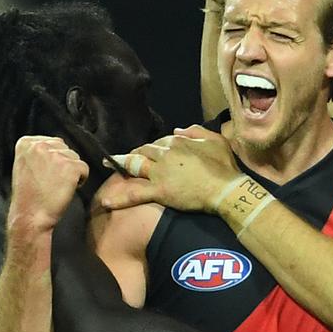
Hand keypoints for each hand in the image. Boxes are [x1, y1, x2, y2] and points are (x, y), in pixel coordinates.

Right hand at [8, 136, 89, 232]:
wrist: (30, 215)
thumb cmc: (28, 196)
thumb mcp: (24, 165)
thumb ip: (38, 153)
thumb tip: (57, 148)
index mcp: (26, 143)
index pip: (53, 142)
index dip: (54, 160)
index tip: (45, 173)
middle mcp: (40, 145)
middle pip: (65, 148)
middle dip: (63, 164)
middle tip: (52, 181)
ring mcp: (55, 155)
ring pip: (75, 158)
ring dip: (71, 172)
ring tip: (56, 185)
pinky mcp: (70, 166)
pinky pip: (84, 168)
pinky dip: (80, 180)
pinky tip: (65, 189)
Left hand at [100, 125, 240, 211]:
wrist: (227, 190)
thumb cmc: (225, 167)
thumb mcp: (216, 140)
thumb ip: (196, 131)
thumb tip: (178, 129)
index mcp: (179, 142)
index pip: (161, 140)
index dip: (157, 146)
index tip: (155, 151)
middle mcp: (166, 154)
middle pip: (145, 150)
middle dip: (135, 152)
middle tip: (129, 156)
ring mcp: (160, 173)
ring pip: (135, 165)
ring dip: (122, 163)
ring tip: (109, 164)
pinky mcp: (159, 191)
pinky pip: (135, 194)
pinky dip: (119, 198)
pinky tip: (105, 202)